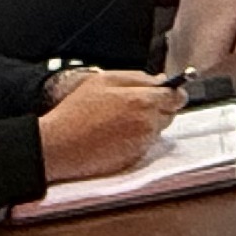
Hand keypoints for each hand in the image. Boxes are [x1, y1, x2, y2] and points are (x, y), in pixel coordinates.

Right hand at [38, 68, 183, 181]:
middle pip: (170, 114)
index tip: (164, 92)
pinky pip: (145, 144)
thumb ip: (138, 77)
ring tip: (119, 120)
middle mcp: (148, 124)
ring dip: (147, 124)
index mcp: (143, 102)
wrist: (58, 146)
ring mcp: (142, 144)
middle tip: (133, 105)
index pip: (177, 97)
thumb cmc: (76, 111)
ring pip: (157, 130)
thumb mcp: (103, 81)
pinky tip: (115, 135)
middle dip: (158, 108)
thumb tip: (162, 80)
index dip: (172, 93)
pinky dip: (136, 139)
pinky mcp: (134, 158)